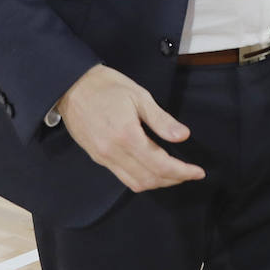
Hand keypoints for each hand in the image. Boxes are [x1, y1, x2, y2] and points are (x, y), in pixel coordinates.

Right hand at [56, 64, 204, 192]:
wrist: (72, 86)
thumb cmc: (107, 86)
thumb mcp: (139, 97)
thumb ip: (161, 120)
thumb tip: (183, 136)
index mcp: (127, 136)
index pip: (160, 165)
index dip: (182, 172)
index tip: (198, 172)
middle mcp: (113, 152)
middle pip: (149, 179)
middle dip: (173, 180)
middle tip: (189, 173)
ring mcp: (103, 157)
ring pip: (135, 182)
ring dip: (157, 182)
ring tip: (175, 174)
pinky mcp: (97, 157)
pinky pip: (122, 176)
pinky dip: (141, 178)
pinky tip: (152, 169)